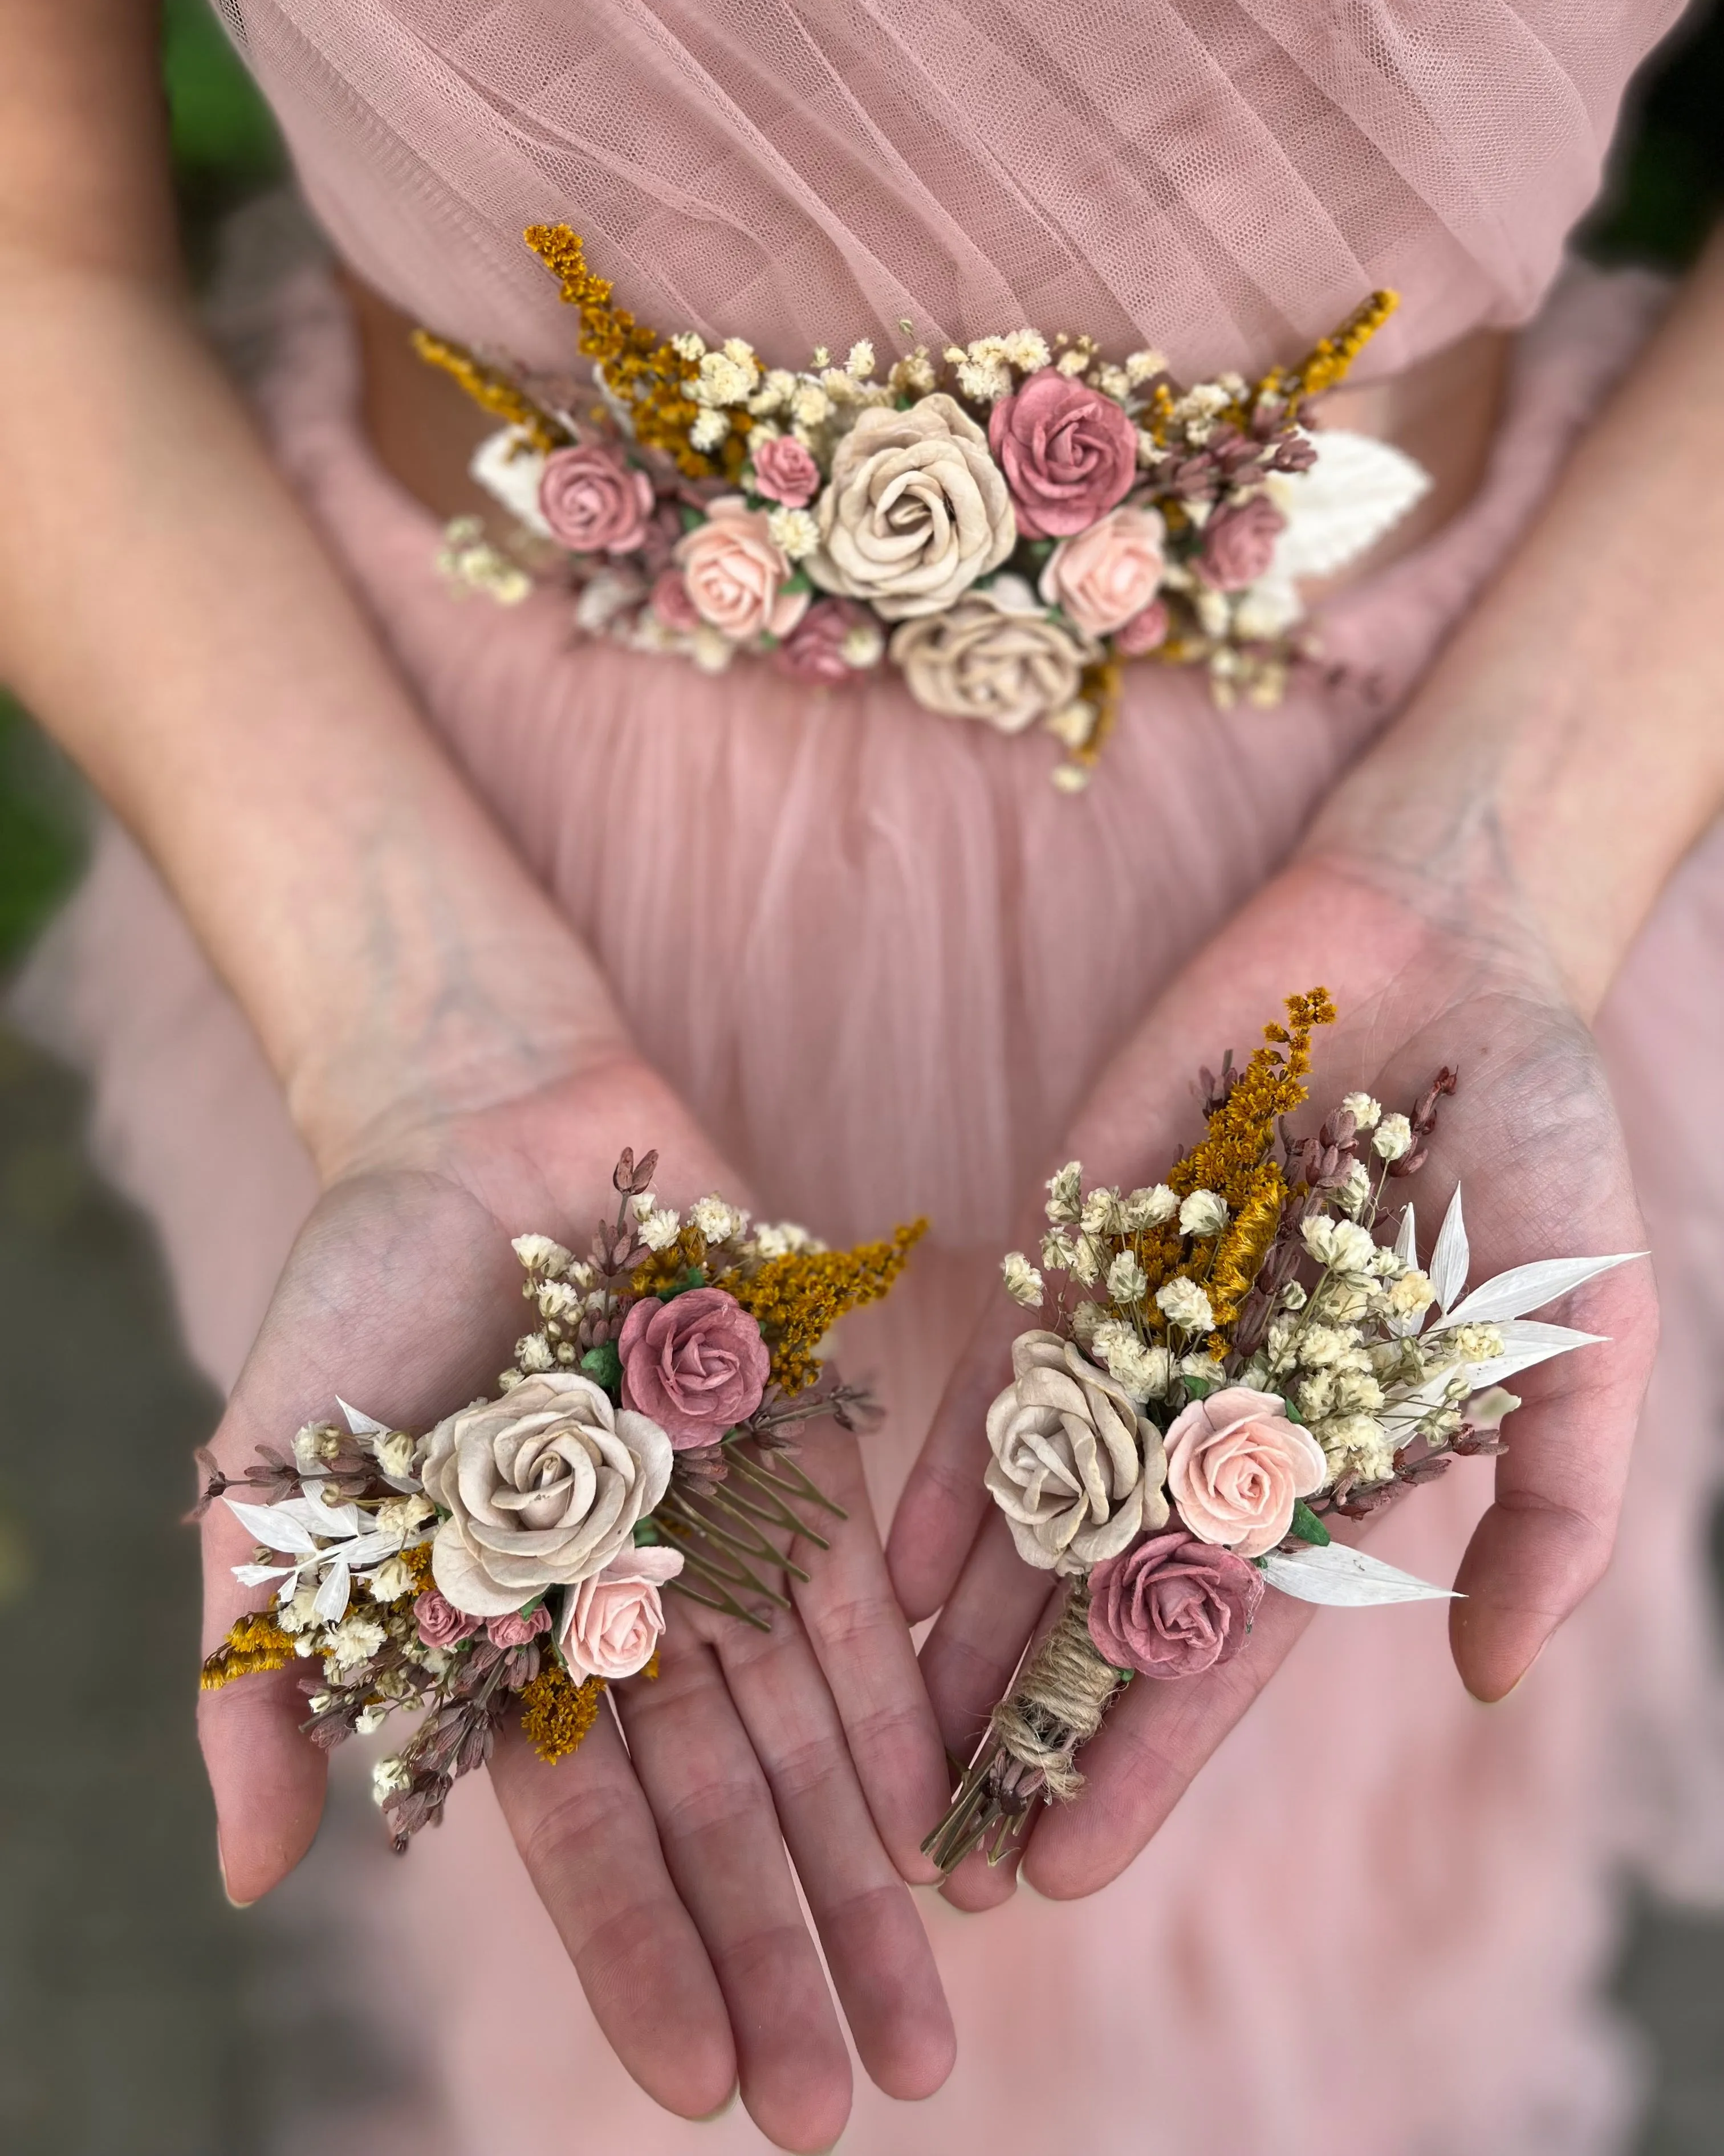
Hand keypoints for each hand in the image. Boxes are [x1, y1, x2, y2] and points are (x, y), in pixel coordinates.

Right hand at [198, 1051, 954, 2149]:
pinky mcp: (802, 1459)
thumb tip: (251, 1884)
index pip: (589, 1844)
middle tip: (855, 2104)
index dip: (647, 1958)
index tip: (706, 2087)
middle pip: (723, 1818)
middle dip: (785, 1956)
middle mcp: (632, 1624)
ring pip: (806, 1741)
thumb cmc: (354, 1309)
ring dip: (866, 1880)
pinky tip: (943, 1832)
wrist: (476, 1132)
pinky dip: (899, 1716)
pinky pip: (859, 1610)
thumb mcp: (274, 1494)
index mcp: (512, 1656)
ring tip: (927, 2024)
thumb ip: (267, 1679)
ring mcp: (723, 1547)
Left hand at [888, 846, 1656, 1909]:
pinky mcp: (1078, 1245)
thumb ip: (1551, 1502)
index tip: (1064, 1865)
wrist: (1441, 943)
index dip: (1145, 1756)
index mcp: (1327, 1466)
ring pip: (1032, 1514)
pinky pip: (997, 1378)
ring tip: (881, 1747)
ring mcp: (1136, 1339)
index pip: (1223, 1647)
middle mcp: (1216, 1423)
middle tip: (937, 1860)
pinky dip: (943, 1472)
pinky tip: (884, 1569)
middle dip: (1026, 1726)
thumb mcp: (1586, 1332)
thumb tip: (1492, 1676)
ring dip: (960, 1631)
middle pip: (1103, 1606)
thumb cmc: (1537, 1138)